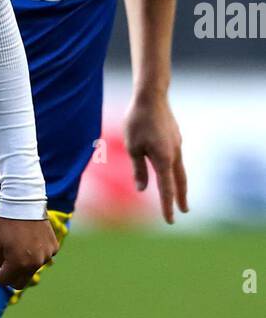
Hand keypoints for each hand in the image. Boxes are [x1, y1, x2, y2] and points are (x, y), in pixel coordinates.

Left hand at [0, 215, 58, 289]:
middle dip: (10, 274)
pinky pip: (42, 257)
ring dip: (23, 263)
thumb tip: (5, 273)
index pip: (4, 281)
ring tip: (16, 244)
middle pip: (20, 282)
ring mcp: (47, 256)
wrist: (24, 201)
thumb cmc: (4, 223)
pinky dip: (35, 253)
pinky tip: (29, 238)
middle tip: (4, 260)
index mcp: (19, 264)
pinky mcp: (54, 247)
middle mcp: (35, 263)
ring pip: (31, 269)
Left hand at [123, 92, 188, 223]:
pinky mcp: (175, 137)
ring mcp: (177, 144)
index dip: (167, 206)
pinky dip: (174, 167)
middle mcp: (174, 153)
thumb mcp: (133, 148)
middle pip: (180, 181)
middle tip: (184, 211)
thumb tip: (142, 189)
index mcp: (164, 159)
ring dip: (179, 182)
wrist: (151, 96)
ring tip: (178, 194)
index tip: (171, 221)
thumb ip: (139, 170)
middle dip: (181, 197)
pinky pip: (175, 156)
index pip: (166, 189)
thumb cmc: (137, 121)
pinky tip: (168, 167)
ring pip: (179, 168)